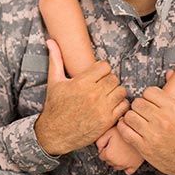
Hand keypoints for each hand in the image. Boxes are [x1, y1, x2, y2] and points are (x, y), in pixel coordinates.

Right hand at [35, 40, 128, 155]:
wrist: (54, 134)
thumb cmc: (54, 106)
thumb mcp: (54, 81)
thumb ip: (56, 59)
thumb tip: (51, 40)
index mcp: (82, 82)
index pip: (105, 66)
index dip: (102, 69)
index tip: (97, 75)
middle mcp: (93, 94)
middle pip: (114, 78)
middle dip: (108, 80)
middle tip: (102, 85)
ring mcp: (102, 108)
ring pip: (121, 90)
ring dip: (116, 91)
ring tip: (107, 94)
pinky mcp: (107, 121)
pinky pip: (123, 106)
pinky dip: (120, 104)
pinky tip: (111, 105)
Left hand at [96, 126, 143, 174]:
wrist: (141, 132)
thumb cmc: (126, 129)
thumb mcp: (109, 131)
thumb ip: (100, 140)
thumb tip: (99, 148)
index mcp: (109, 154)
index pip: (101, 155)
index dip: (104, 148)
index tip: (108, 143)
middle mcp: (117, 162)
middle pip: (108, 161)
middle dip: (110, 154)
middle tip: (115, 144)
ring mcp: (126, 165)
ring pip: (117, 166)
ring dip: (116, 159)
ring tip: (121, 148)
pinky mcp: (135, 165)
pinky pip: (128, 171)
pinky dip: (126, 167)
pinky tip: (126, 159)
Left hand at [117, 87, 174, 174]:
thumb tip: (169, 72)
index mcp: (173, 108)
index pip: (149, 92)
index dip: (148, 95)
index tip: (149, 100)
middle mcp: (162, 120)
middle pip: (138, 102)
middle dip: (139, 105)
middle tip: (141, 110)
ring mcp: (152, 135)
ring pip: (130, 115)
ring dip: (131, 116)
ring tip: (135, 118)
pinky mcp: (144, 148)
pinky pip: (126, 132)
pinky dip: (123, 127)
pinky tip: (128, 126)